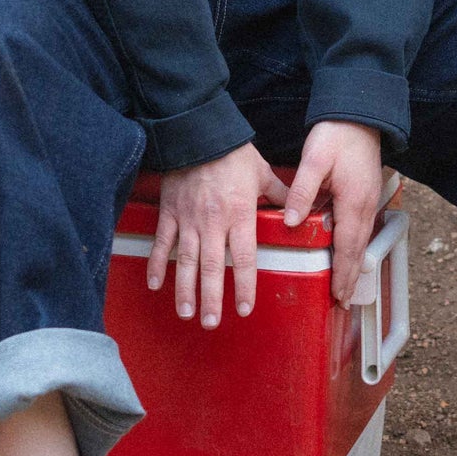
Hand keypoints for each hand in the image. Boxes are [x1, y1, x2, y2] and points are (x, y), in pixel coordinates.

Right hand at [150, 143, 283, 328]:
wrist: (198, 133)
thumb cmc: (233, 153)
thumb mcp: (262, 172)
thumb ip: (279, 194)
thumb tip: (301, 208)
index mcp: (239, 214)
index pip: (245, 257)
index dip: (245, 285)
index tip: (245, 308)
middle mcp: (213, 222)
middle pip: (212, 267)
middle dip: (212, 298)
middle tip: (211, 323)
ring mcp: (188, 219)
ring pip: (185, 260)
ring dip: (185, 289)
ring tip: (186, 313)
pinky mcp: (169, 212)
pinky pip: (162, 242)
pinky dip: (156, 263)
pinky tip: (155, 284)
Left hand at [284, 120, 382, 306]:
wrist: (358, 114)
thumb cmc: (336, 135)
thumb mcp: (314, 160)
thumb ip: (302, 191)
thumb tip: (290, 221)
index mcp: (353, 201)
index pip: (347, 246)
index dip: (342, 273)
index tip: (337, 295)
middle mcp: (366, 206)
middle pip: (359, 251)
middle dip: (351, 278)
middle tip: (342, 303)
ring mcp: (370, 201)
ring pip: (362, 241)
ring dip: (354, 265)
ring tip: (346, 287)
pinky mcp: (367, 194)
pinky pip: (362, 229)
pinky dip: (355, 248)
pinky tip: (348, 255)